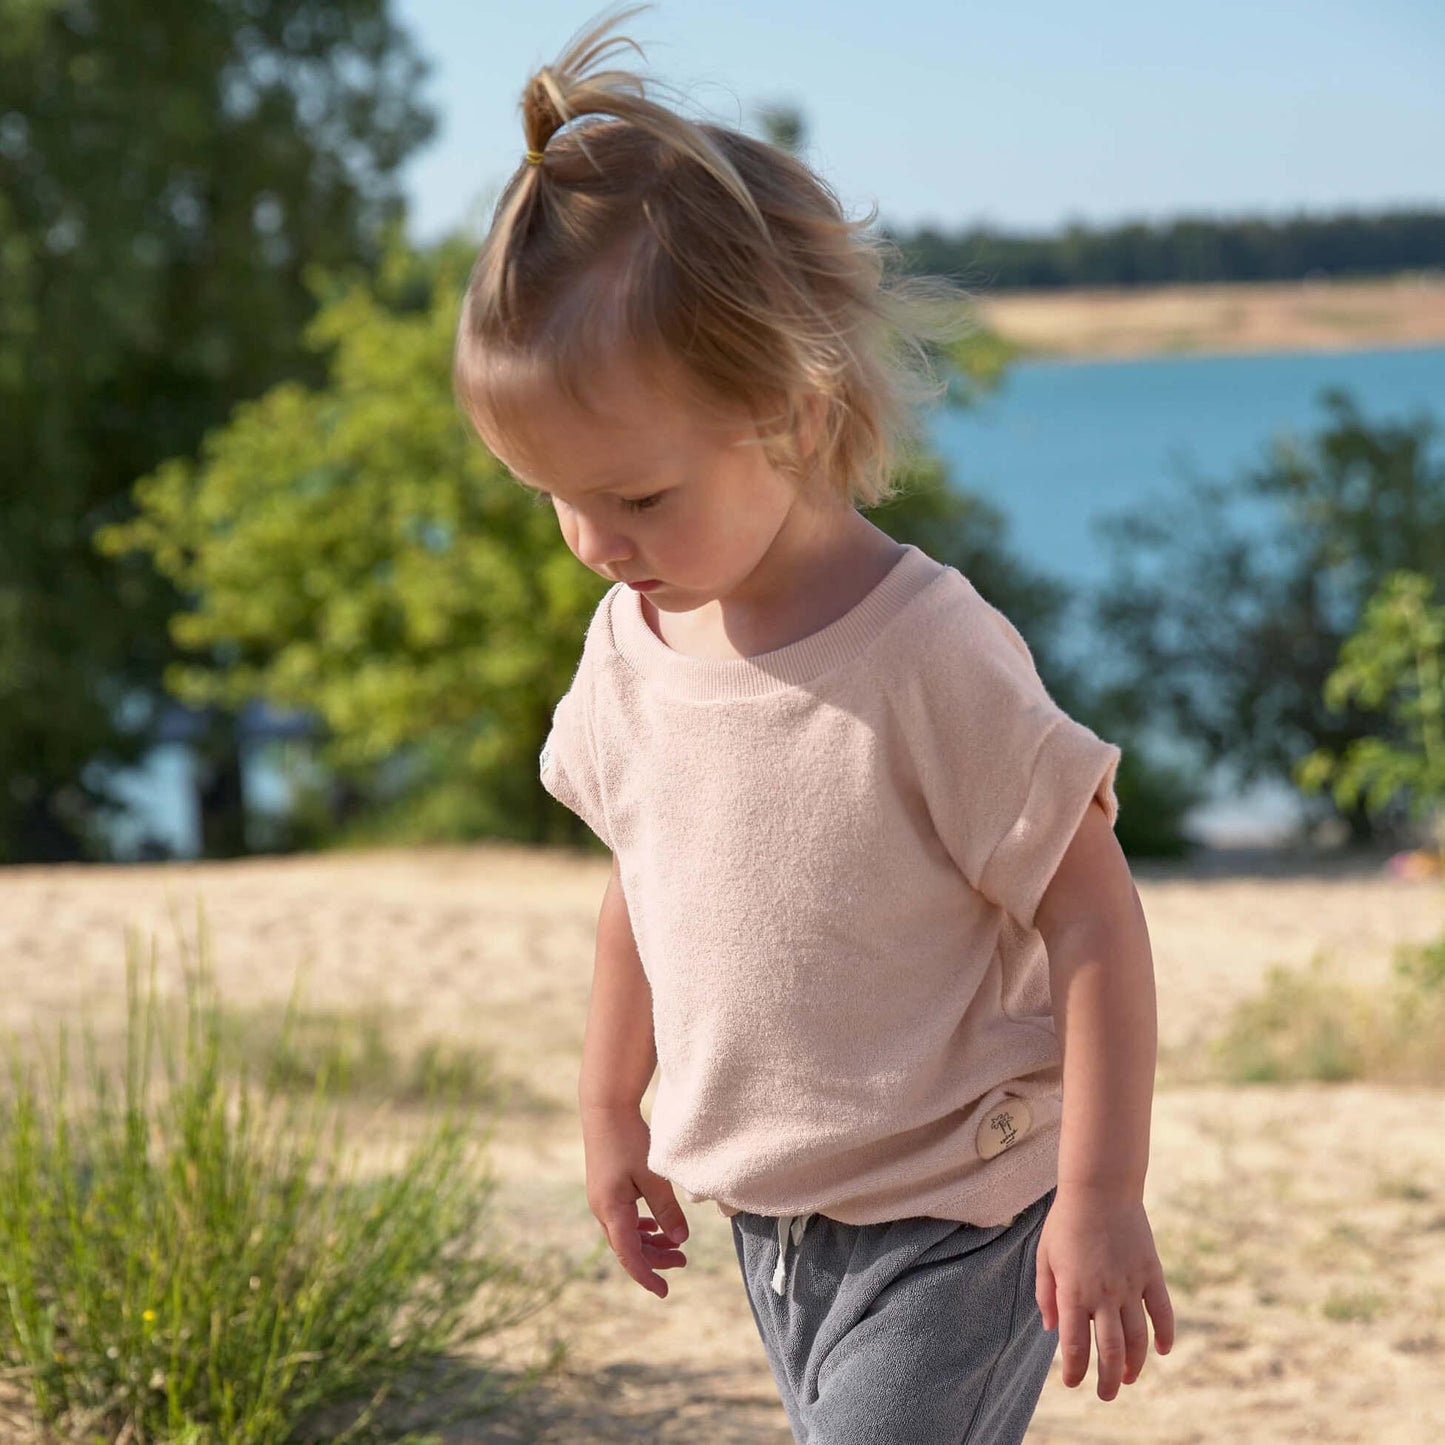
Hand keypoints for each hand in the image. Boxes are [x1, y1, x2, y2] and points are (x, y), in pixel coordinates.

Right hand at [580, 1102, 690, 1298]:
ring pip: (625, 1233)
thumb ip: (667, 1209)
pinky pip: (622, 1219)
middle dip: (655, 1259)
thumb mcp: (653, 1176)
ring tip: (675, 1244)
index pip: (629, 1256)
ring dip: (649, 1242)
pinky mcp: (606, 1189)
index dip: (647, 1276)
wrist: (605, 1109)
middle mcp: (602, 1210)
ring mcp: (602, 1199)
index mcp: (611, 1210)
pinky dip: (640, 1227)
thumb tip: (680, 1240)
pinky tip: (653, 1225)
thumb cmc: (629, 1140)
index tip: (664, 1291)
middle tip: (683, 1261)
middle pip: (628, 1247)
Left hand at [1034, 1185, 1174, 1399]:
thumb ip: (1045, 1293)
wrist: (1100, 1188)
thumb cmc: (1066, 1221)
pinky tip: (1161, 1350)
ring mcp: (1130, 1285)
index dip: (1074, 1371)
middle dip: (1108, 1380)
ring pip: (1138, 1339)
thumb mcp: (1045, 1254)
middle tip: (1107, 1395)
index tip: (1073, 1383)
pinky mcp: (1151, 1273)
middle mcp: (1103, 1294)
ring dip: (1135, 1365)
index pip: (1075, 1346)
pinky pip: (1163, 1313)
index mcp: (1073, 1291)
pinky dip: (1165, 1335)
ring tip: (1129, 1378)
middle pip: (1110, 1352)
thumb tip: (1052, 1328)